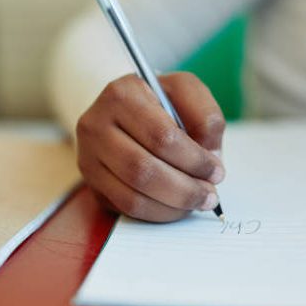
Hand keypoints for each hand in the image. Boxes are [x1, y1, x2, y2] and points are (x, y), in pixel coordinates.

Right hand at [77, 73, 225, 222]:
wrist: (125, 111)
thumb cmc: (160, 101)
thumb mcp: (187, 92)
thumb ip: (206, 116)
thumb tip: (210, 156)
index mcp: (122, 94)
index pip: (161, 137)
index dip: (194, 160)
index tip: (217, 171)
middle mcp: (96, 125)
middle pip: (142, 170)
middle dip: (184, 189)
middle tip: (210, 195)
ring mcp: (88, 156)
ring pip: (132, 195)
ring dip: (172, 206)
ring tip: (197, 202)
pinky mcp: (91, 182)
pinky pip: (126, 208)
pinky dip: (157, 214)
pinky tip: (177, 207)